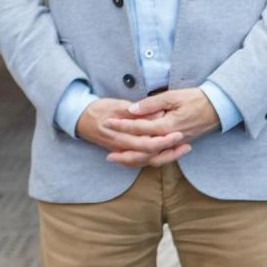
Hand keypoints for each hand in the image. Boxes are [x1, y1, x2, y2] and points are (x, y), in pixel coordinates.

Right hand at [74, 97, 188, 167]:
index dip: (164, 141)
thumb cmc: (99, 109)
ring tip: (183, 149)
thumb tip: (157, 114)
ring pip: (146, 161)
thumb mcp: (117, 105)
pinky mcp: (122, 153)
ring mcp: (122, 152)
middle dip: (170, 152)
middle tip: (186, 144)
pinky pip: (140, 162)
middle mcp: (122, 148)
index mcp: (121, 136)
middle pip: (150, 156)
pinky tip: (168, 155)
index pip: (147, 144)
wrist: (80, 119)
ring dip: (166, 157)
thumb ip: (137, 112)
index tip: (179, 134)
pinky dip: (154, 159)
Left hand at [96, 89, 219, 167]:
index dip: (122, 125)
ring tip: (118, 160)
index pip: (139, 128)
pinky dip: (146, 160)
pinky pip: (159, 158)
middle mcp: (170, 139)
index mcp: (167, 126)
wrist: (219, 107)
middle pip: (142, 151)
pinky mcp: (178, 146)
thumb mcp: (174, 96)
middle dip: (123, 151)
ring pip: (150, 159)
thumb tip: (132, 110)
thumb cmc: (197, 99)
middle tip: (106, 153)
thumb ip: (151, 104)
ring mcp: (175, 145)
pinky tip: (136, 158)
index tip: (107, 122)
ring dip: (133, 160)